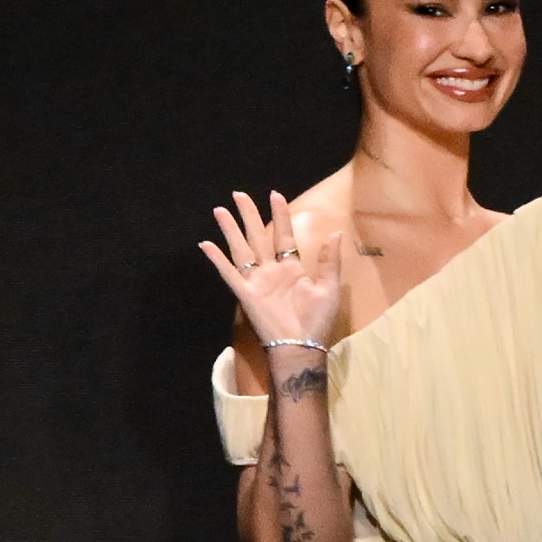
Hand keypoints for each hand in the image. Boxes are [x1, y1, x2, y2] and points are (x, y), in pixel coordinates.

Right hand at [198, 190, 342, 346]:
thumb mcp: (330, 288)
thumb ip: (329, 261)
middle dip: (248, 215)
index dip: (280, 216)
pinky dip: (217, 259)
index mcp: (292, 268)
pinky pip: (229, 273)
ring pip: (241, 250)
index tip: (275, 195)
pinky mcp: (246, 294)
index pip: (284, 235)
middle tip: (239, 194)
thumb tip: (335, 233)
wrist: (302, 346)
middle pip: (258, 236)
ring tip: (220, 211)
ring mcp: (257, 281)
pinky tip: (206, 244)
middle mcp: (272, 271)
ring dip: (231, 230)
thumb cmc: (318, 320)